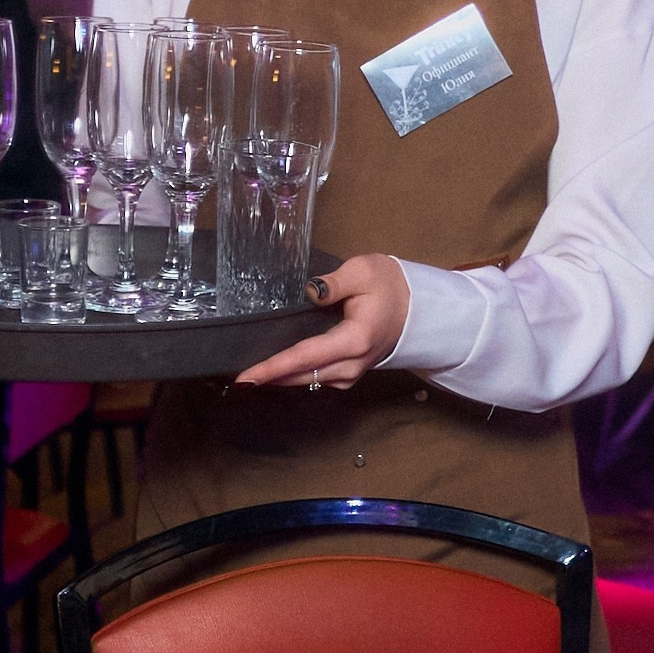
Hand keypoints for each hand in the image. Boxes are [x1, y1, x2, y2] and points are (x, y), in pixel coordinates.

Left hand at [234, 254, 411, 388]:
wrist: (418, 308)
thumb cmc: (390, 286)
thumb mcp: (364, 271)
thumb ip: (334, 282)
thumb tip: (309, 292)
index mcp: (354, 339)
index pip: (305, 356)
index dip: (273, 367)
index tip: (245, 378)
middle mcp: (352, 364)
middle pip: (301, 375)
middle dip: (268, 378)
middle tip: (236, 379)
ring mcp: (351, 373)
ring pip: (307, 381)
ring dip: (279, 379)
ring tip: (249, 376)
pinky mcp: (348, 374)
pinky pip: (315, 379)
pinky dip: (294, 377)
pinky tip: (276, 371)